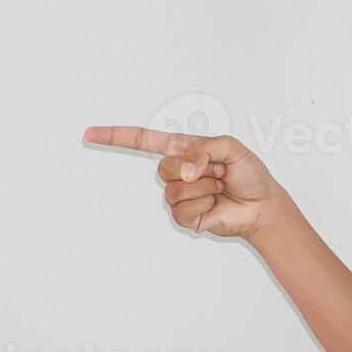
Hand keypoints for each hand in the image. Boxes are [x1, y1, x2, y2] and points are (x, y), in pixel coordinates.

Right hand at [83, 126, 284, 240]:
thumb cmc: (249, 174)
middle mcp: (177, 172)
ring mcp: (179, 196)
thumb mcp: (231, 148)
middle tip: (218, 172)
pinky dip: (205, 205)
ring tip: (219, 188)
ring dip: (205, 187)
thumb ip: (204, 148)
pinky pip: (183, 210)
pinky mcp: (185, 217)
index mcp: (184, 150)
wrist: (262, 205)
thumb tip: (185, 168)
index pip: (144, 141)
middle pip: (164, 168)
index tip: (90, 134)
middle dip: (196, 168)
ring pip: (175, 190)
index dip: (117, 137)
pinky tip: (215, 204)